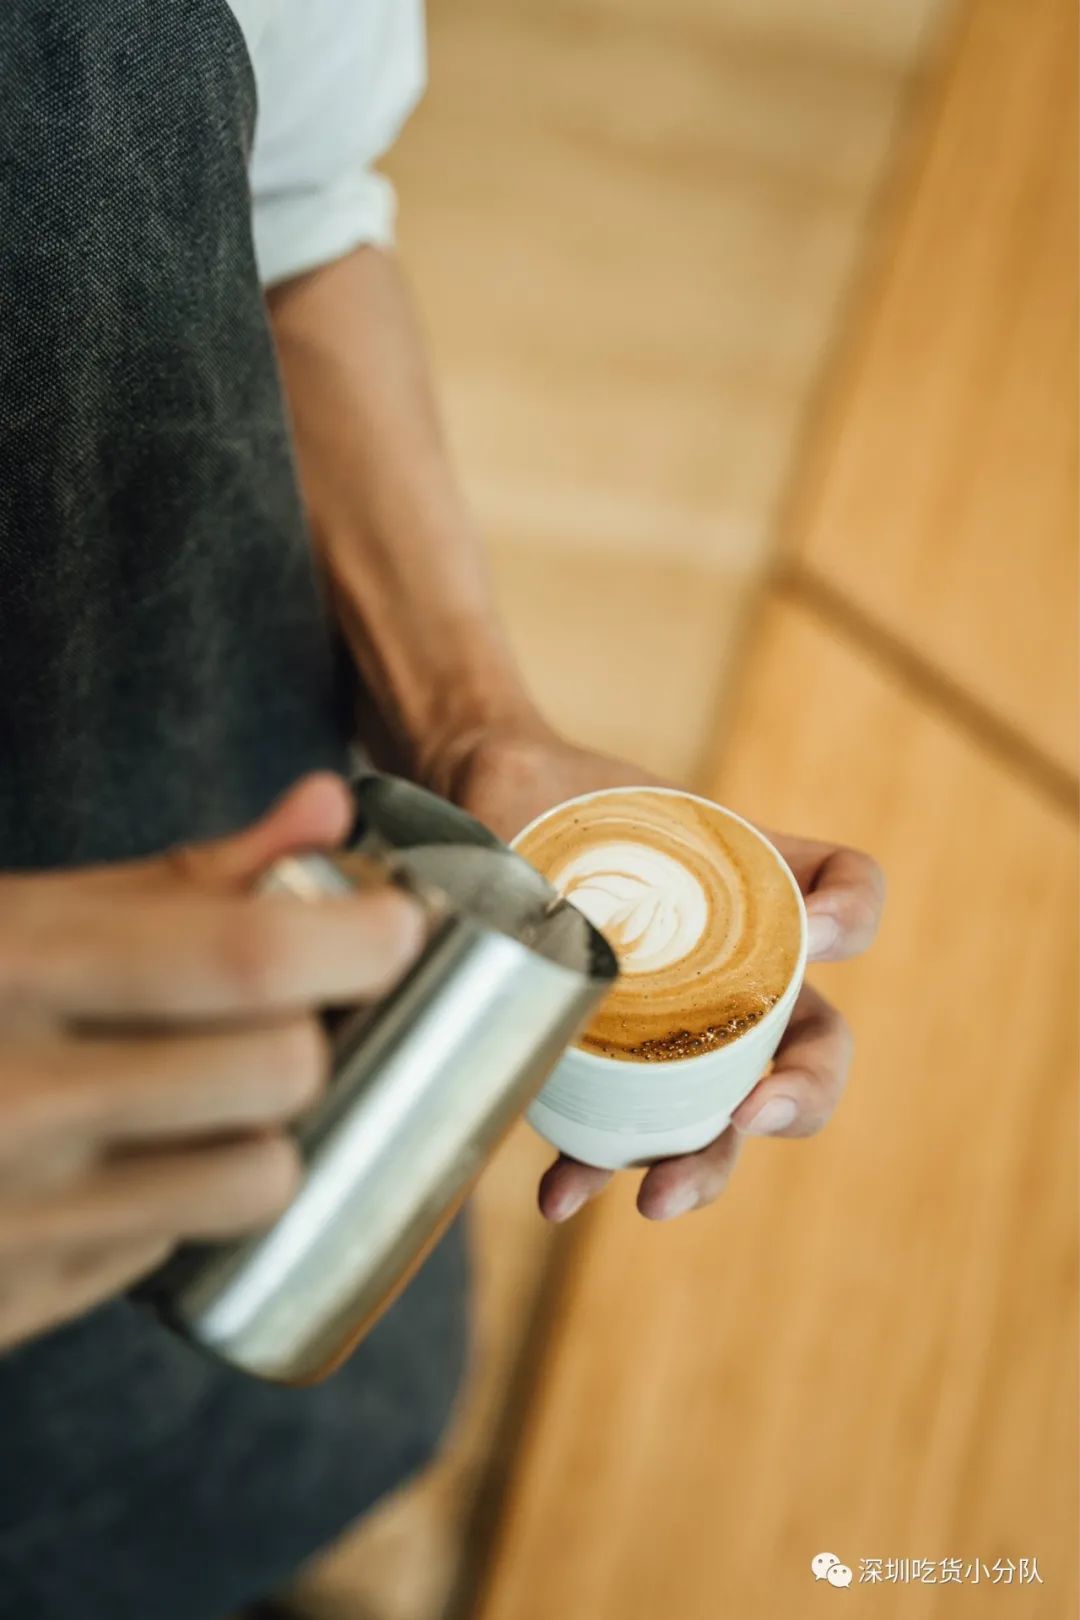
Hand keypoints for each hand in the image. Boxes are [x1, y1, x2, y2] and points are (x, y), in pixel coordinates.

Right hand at [0, 774, 423, 1351]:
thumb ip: (185, 873)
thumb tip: (330, 804)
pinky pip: (181, 1245)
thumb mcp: (25, 915)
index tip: (397, 924)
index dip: (359, 937)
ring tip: (217, 1097)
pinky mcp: (16, 1301)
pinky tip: (134, 1159)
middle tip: (292, 1014)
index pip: (244, 955)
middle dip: (311, 1034)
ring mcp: (12, 1217)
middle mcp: (11, 1097)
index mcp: (10, 965)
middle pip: (281, 1071)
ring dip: (268, 1133)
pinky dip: (188, 1198)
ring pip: (260, 1179)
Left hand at [442, 727, 884, 1222]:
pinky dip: (597, 1171)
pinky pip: (624, 1136)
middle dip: (801, 1093)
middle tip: (753, 1114)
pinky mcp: (611, 1069)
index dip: (852, 913)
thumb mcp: (547, 784)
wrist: (477, 825)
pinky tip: (559, 1195)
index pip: (845, 888)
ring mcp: (680, 1027)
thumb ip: (546, 814)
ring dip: (709, 1165)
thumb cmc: (537, 792)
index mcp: (747, 883)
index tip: (820, 934)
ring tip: (658, 1198)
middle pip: (815, 1041)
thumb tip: (529, 902)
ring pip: (732, 1114)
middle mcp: (736, 964)